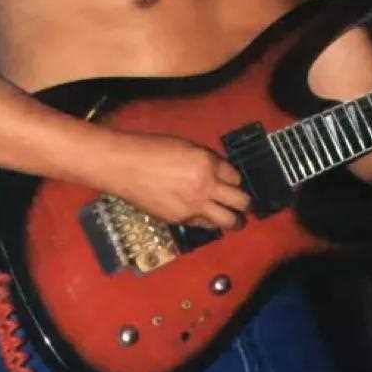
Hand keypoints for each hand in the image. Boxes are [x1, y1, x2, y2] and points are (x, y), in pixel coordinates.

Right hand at [107, 132, 250, 230]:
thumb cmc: (151, 150)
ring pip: (227, 220)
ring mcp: (193, 205)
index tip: (234, 184)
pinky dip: (208, 222)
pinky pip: (204, 224)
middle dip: (246, 205)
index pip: (236, 177)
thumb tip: (218, 173)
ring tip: (235, 222)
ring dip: (234, 221)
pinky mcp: (180, 219)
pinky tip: (207, 219)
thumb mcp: (186, 147)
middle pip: (240, 201)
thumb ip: (205, 161)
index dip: (236, 180)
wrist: (124, 166)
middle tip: (246, 206)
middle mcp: (205, 185)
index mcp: (207, 163)